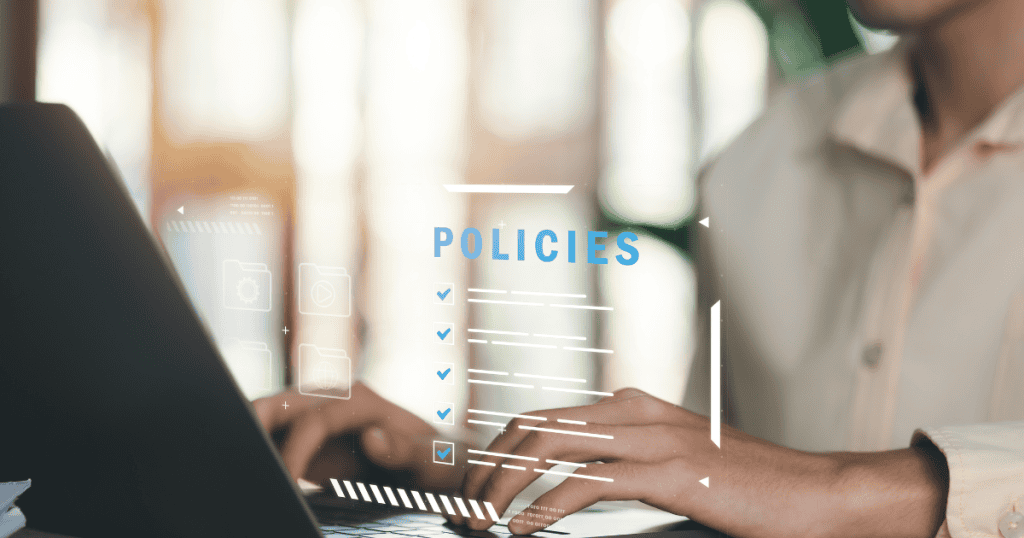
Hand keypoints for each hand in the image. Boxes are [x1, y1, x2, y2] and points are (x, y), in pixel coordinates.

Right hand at [254, 382, 459, 491]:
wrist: (437, 465)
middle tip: (237, 459)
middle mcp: (334, 401)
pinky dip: (258, 452)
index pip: (316, 420)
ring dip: (250, 437)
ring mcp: (317, 417)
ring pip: (269, 417)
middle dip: (252, 425)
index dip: (296, 450)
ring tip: (234, 468)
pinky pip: (273, 439)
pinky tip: (249, 476)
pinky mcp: (307, 439)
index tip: (286, 482)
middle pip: (280, 403)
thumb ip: (405, 450)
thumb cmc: (438, 462)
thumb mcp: (434, 461)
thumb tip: (370, 437)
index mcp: (362, 401)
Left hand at [450, 388, 947, 537]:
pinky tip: (523, 529)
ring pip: (548, 447)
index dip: (499, 448)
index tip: (477, 484)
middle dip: (488, 464)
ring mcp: (651, 438)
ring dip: (503, 485)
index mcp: (632, 406)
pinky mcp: (669, 473)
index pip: (543, 416)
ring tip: (482, 520)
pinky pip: (585, 484)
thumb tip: (570, 487)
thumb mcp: (676, 466)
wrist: (815, 494)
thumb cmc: (748, 487)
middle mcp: (634, 412)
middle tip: (468, 504)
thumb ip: (625, 466)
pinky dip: (542, 507)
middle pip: (533, 425)